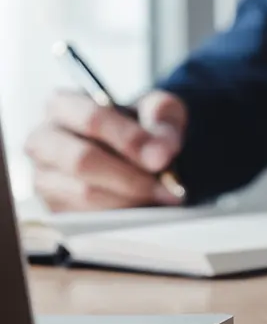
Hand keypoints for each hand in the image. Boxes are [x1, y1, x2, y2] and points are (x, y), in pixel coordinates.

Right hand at [25, 90, 187, 210]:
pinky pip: (87, 217)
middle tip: (167, 186)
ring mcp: (44, 177)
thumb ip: (162, 118)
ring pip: (85, 193)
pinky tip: (146, 207)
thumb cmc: (140, 125)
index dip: (129, 139)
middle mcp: (43, 140)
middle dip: (130, 176)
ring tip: (162, 195)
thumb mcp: (157, 109)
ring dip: (130, 198)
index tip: (162, 158)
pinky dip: (121, 215)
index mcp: (62, 105)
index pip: (92, 119)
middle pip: (82, 160)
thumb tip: (160, 152)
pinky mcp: (55, 207)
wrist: (133, 150)